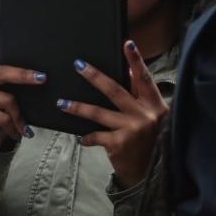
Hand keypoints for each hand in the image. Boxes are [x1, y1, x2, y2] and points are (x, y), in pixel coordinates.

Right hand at [0, 20, 46, 150]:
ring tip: (23, 127)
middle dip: (23, 75)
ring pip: (9, 100)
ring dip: (19, 116)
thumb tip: (35, 78)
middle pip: (2, 74)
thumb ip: (5, 89)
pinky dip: (15, 127)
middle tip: (42, 78)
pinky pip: (5, 117)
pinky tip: (17, 133)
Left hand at [57, 40, 167, 187]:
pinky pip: (96, 136)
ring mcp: (132, 129)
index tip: (127, 44)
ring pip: (99, 113)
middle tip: (77, 64)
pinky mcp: (120, 144)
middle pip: (115, 90)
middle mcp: (145, 114)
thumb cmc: (150, 139)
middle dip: (94, 76)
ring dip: (77, 107)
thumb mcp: (152, 116)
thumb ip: (140, 96)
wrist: (152, 172)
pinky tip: (80, 138)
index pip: (144, 78)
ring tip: (61, 102)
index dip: (136, 61)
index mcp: (154, 104)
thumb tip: (128, 70)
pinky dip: (86, 137)